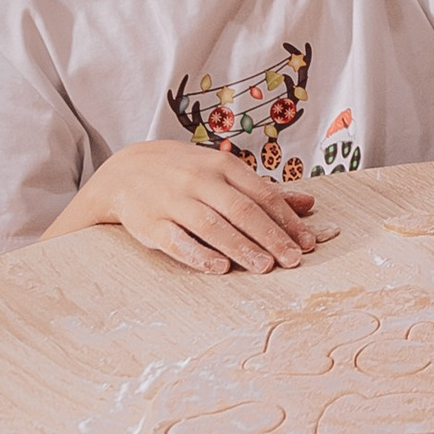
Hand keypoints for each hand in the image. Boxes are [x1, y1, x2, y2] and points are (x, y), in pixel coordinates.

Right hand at [74, 143, 320, 275]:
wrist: (124, 170)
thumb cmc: (185, 173)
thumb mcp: (222, 172)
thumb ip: (263, 190)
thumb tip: (308, 203)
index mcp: (222, 166)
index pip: (262, 194)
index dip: (287, 220)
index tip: (309, 242)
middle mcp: (199, 180)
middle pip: (242, 210)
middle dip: (271, 236)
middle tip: (294, 260)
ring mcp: (174, 200)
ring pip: (212, 225)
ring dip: (241, 247)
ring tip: (266, 267)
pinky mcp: (150, 222)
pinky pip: (177, 240)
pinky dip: (199, 254)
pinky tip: (220, 267)